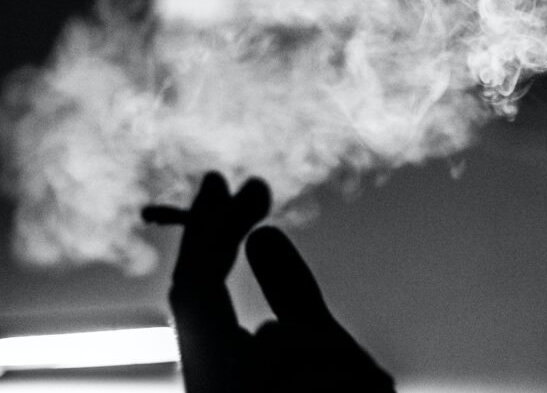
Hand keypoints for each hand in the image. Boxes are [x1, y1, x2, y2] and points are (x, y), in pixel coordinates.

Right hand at [165, 172, 394, 391]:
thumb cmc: (336, 391)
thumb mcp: (316, 341)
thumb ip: (288, 290)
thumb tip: (262, 233)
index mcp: (212, 374)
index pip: (191, 294)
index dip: (200, 236)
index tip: (217, 180)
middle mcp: (211, 392)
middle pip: (196, 299)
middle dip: (220, 235)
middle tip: (253, 183)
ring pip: (277, 342)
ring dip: (323, 351)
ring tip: (347, 388)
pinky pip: (325, 375)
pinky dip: (349, 377)